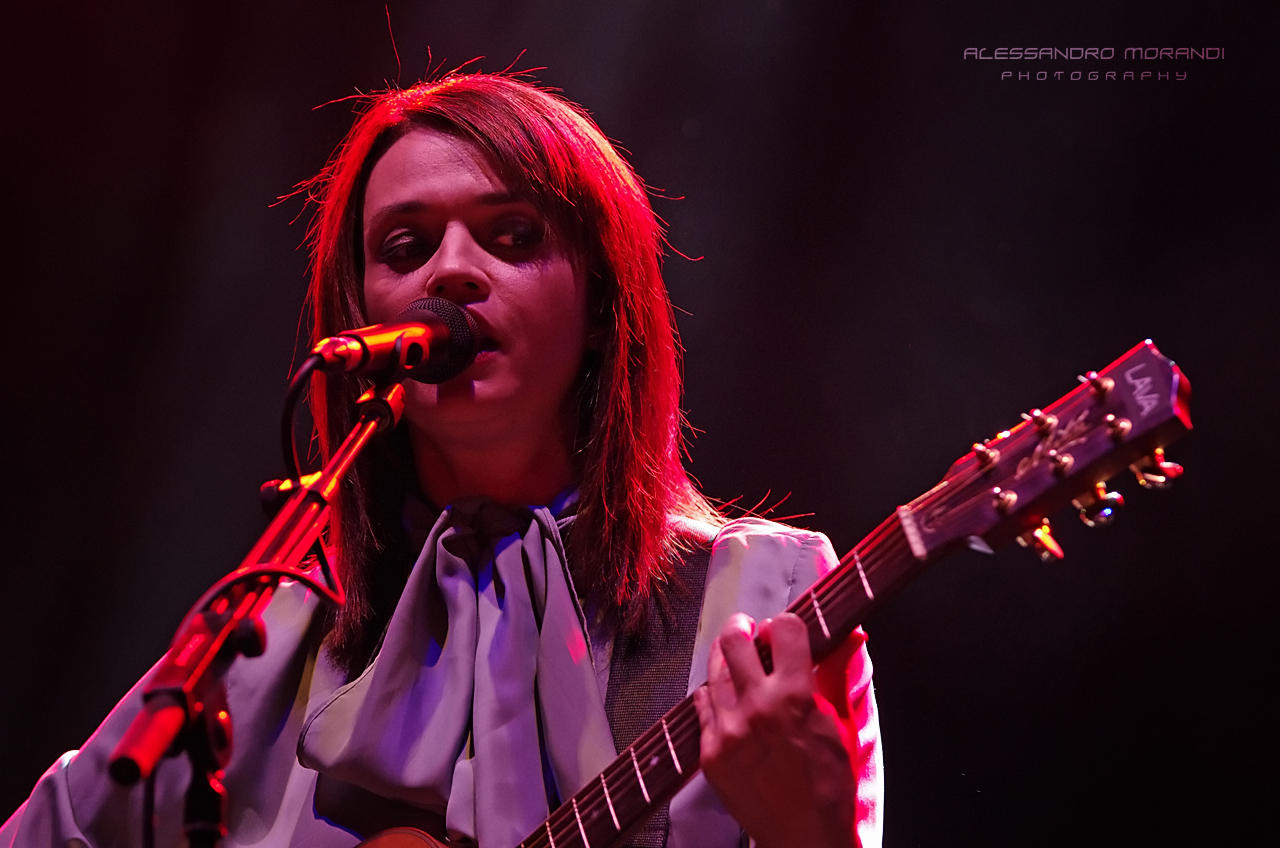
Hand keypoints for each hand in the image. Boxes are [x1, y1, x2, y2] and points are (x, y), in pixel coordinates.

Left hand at [693, 613, 858, 847]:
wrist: (803, 837)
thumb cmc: (830, 785)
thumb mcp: (843, 726)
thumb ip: (838, 678)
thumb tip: (852, 637)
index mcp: (795, 696)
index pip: (784, 628)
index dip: (787, 626)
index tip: (786, 634)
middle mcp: (756, 706)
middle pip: (735, 639)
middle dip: (745, 630)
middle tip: (752, 635)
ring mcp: (727, 729)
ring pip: (714, 668)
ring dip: (728, 661)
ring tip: (740, 667)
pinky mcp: (709, 751)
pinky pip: (702, 703)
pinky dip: (716, 696)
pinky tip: (731, 702)